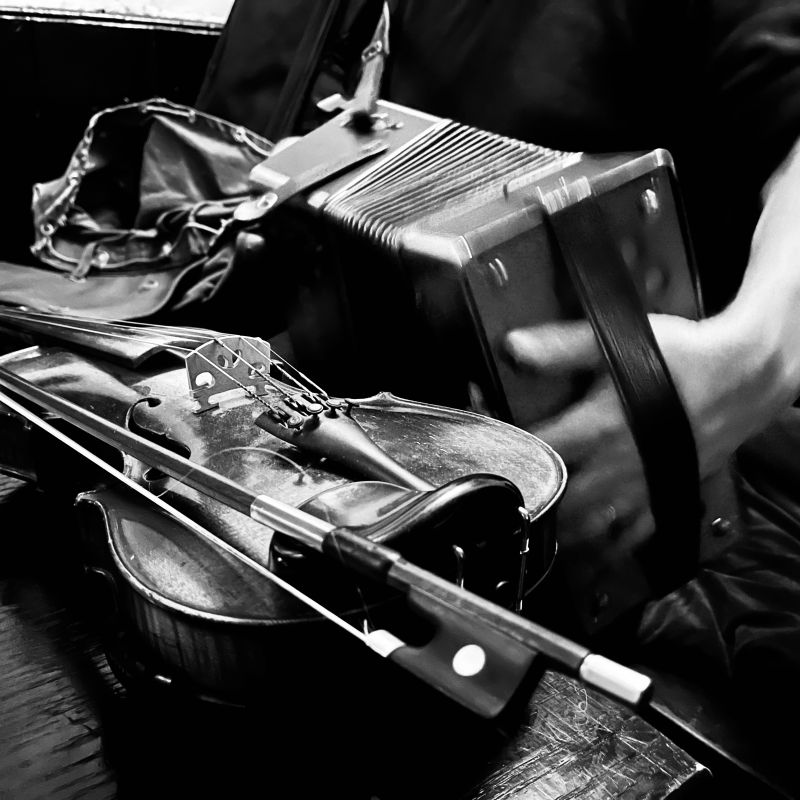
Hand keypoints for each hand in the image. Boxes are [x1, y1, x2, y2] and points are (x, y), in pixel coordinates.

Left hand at [504, 312, 781, 549]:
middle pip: (558, 502)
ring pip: (591, 529)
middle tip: (504, 508)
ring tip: (536, 539)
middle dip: (529, 507)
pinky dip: (610, 549)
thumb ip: (561, 349)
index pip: (534, 451)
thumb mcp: (617, 343)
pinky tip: (593, 558)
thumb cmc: (685, 359)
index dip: (502, 450)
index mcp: (597, 430)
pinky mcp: (663, 494)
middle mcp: (614, 466)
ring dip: (561, 537)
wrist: (745, 377)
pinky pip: (633, 535)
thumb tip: (515, 348)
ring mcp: (640, 486)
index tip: (482, 448)